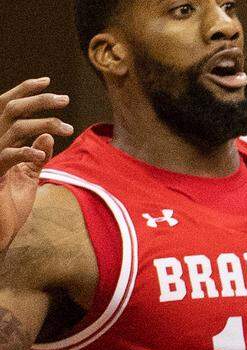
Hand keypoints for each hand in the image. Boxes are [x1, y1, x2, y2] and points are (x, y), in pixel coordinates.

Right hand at [1, 78, 73, 249]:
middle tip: (65, 99)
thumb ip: (36, 155)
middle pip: (13, 109)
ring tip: (67, 129)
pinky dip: (27, 152)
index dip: (25, 90)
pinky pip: (8, 155)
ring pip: (16, 127)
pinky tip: (43, 154)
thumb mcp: (26, 175)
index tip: (48, 81)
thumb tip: (49, 137)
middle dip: (39, 101)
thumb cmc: (8, 201)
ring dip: (44, 124)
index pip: (8, 105)